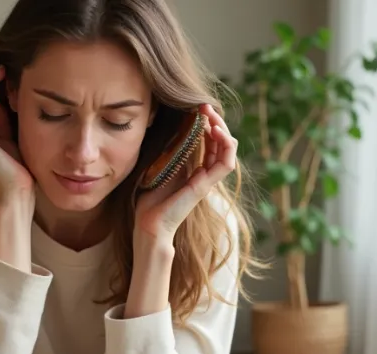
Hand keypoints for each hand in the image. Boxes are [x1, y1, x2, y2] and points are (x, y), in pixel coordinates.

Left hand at [134, 104, 237, 244]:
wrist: (148, 223)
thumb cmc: (149, 198)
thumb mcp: (157, 165)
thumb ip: (165, 150)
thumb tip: (161, 124)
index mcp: (194, 168)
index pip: (210, 141)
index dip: (206, 123)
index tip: (196, 108)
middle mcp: (204, 173)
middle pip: (221, 142)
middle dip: (216, 121)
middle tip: (204, 106)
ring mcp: (207, 179)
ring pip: (228, 150)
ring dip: (223, 129)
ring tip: (211, 115)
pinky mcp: (206, 186)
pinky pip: (226, 164)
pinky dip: (226, 145)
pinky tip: (215, 131)